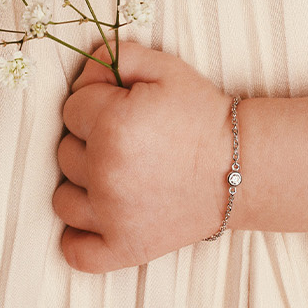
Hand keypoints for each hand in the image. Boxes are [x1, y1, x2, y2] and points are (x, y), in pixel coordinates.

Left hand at [54, 36, 233, 271]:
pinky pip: (75, 252)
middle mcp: (106, 173)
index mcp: (112, 125)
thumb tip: (84, 71)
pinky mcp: (124, 248)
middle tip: (131, 141)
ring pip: (62, 198)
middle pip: (64, 152)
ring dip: (83, 186)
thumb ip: (117, 56)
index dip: (97, 102)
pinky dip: (78, 239)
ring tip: (118, 177)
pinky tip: (97, 218)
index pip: (71, 107)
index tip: (125, 108)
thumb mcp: (166, 69)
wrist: (245, 168)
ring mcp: (112, 216)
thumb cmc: (203, 116)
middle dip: (90, 141)